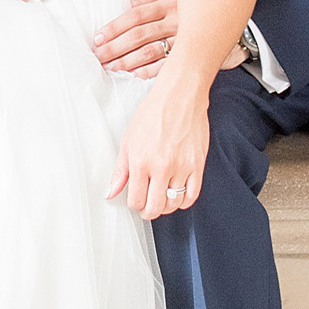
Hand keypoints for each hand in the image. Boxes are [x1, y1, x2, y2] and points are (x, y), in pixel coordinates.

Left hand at [93, 0, 247, 78]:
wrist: (231, 16)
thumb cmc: (197, 7)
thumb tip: (129, 4)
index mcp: (169, 5)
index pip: (135, 17)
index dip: (114, 28)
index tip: (97, 38)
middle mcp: (176, 21)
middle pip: (139, 35)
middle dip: (116, 47)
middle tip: (99, 57)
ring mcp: (185, 39)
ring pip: (151, 51)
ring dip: (128, 61)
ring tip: (112, 67)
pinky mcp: (193, 55)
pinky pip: (169, 65)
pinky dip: (151, 71)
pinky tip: (136, 75)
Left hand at [108, 84, 210, 220]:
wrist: (179, 97)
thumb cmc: (152, 114)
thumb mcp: (128, 140)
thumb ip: (120, 170)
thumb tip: (110, 193)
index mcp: (140, 162)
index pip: (136, 200)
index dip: (134, 205)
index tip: (135, 201)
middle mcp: (161, 167)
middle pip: (155, 207)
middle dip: (149, 212)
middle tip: (147, 207)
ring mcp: (181, 167)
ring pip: (173, 204)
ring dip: (166, 207)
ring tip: (161, 199)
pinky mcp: (197, 165)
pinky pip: (192, 195)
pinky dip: (184, 201)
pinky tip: (177, 195)